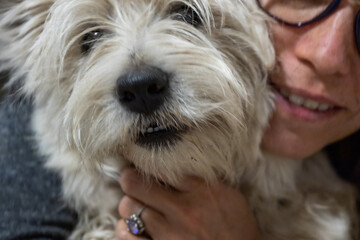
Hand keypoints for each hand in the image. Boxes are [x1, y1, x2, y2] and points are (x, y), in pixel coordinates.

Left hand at [116, 168, 259, 239]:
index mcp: (202, 191)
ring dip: (130, 204)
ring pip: (128, 207)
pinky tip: (132, 226)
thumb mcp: (230, 196)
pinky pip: (127, 235)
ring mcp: (168, 233)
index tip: (144, 164)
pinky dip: (125, 228)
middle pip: (135, 184)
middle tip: (133, 181)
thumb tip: (181, 165)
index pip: (161, 166)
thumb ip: (205, 180)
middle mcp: (182, 210)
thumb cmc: (237, 230)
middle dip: (130, 180)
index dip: (147, 162)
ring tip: (137, 205)